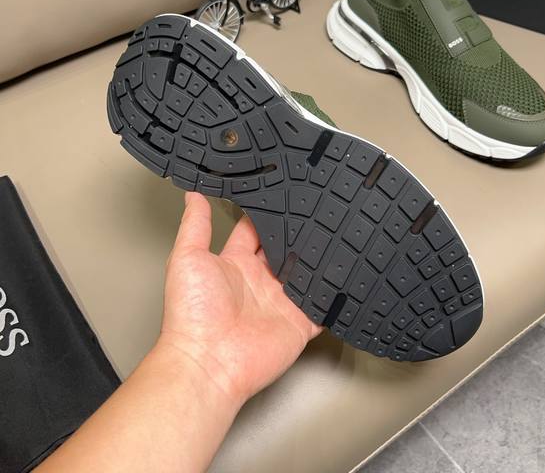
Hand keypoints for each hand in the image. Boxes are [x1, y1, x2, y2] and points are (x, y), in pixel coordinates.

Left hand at [157, 192, 321, 404]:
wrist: (208, 364)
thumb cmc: (192, 316)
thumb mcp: (188, 259)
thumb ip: (195, 226)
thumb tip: (193, 195)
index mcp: (235, 264)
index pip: (254, 232)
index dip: (267, 214)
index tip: (282, 194)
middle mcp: (259, 281)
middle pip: (284, 250)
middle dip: (297, 233)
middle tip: (315, 210)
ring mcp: (280, 302)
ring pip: (305, 274)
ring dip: (317, 260)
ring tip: (335, 234)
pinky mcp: (298, 323)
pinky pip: (320, 307)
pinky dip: (331, 296)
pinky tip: (342, 278)